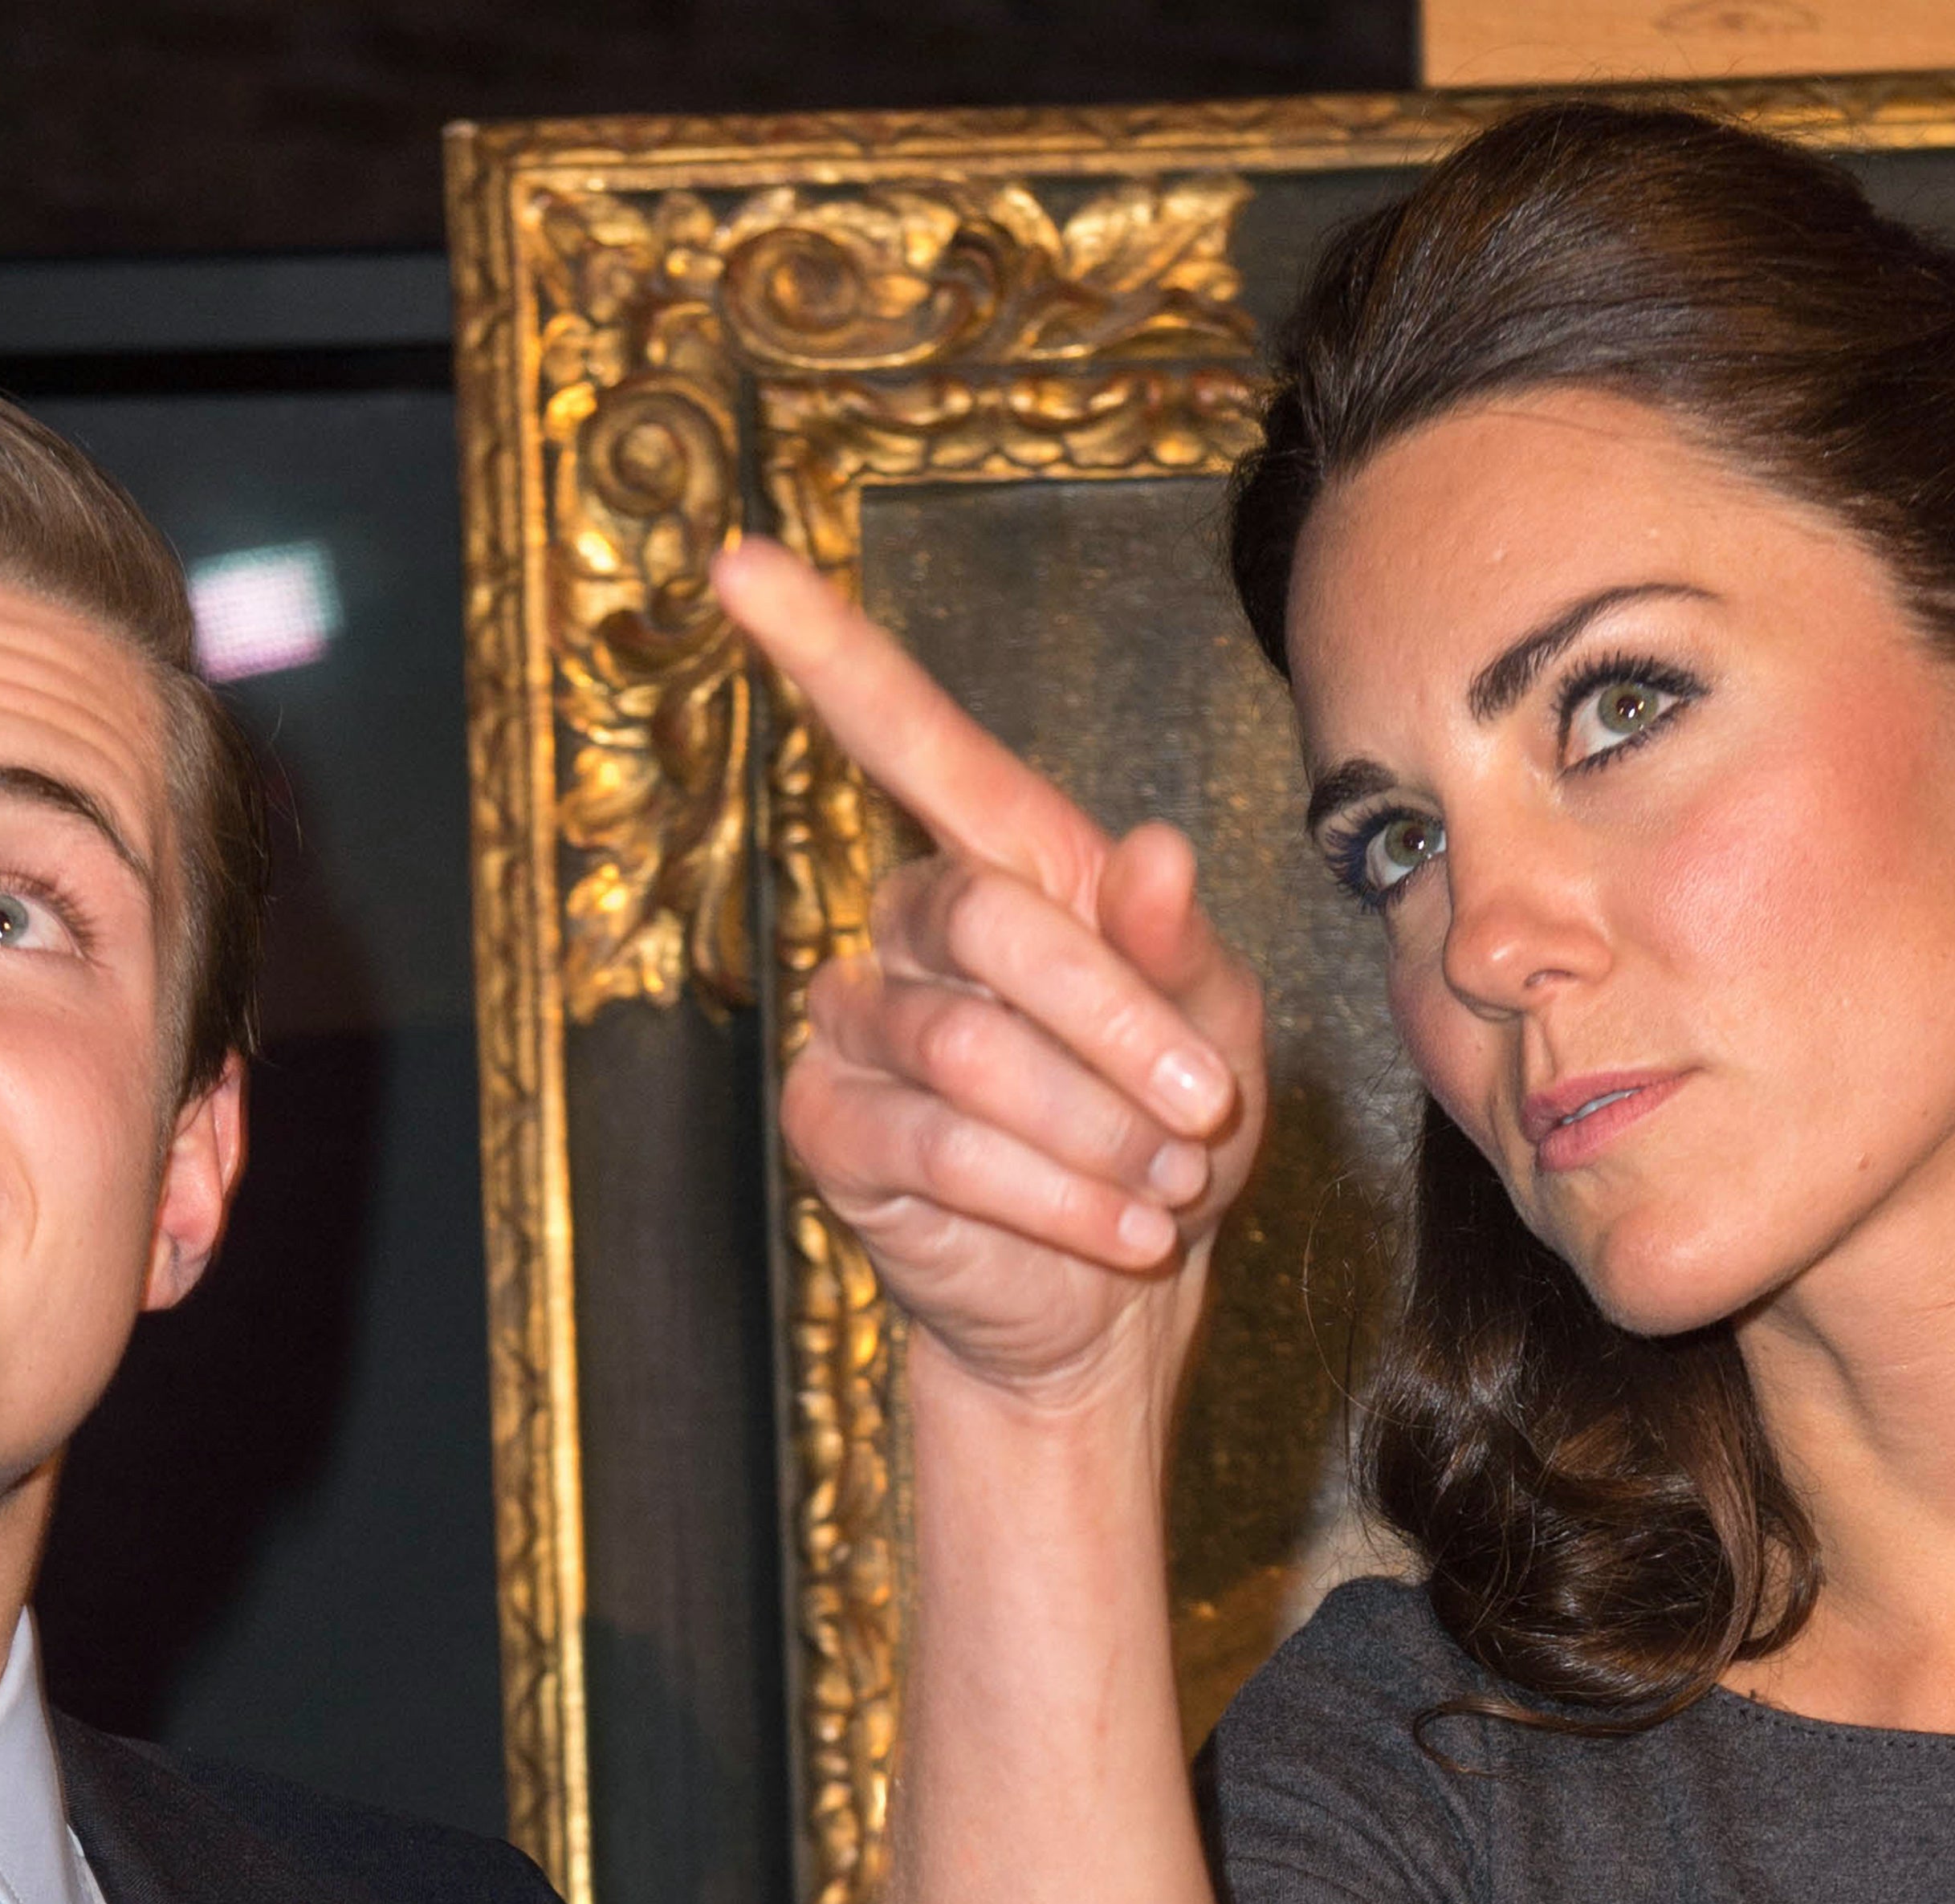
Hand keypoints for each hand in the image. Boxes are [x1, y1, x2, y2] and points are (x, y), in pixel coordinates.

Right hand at [711, 537, 1267, 1409]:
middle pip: (989, 920)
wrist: (1113, 1294)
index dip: (825, 651)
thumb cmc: (1167, 1131)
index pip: (910, 739)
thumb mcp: (1216, 1027)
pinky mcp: (832, 1129)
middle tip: (1207, 1111)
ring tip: (1169, 1184)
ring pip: (968, 1049)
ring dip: (1095, 1128)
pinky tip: (1119, 1229)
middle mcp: (910, 928)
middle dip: (1115, 1023)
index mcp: (1005, 867)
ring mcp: (857, 1026)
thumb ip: (1176, 943)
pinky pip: (934, 1144)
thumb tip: (1149, 848)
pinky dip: (1050, 1192)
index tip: (738, 559)